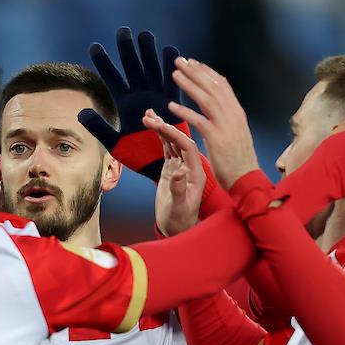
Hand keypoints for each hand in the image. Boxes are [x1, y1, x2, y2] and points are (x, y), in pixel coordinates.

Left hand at [78, 27, 184, 178]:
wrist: (159, 166)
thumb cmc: (137, 156)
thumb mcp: (114, 143)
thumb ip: (99, 127)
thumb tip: (80, 112)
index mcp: (124, 103)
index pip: (111, 78)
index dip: (104, 63)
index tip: (94, 47)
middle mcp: (140, 95)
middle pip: (133, 67)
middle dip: (128, 50)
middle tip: (122, 32)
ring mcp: (156, 96)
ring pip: (151, 69)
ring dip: (149, 53)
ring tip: (144, 35)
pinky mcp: (172, 102)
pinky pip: (172, 83)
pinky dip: (171, 68)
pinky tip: (169, 51)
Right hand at [143, 110, 206, 234]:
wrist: (177, 228)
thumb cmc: (180, 220)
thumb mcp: (180, 207)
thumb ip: (179, 190)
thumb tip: (176, 173)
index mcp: (196, 172)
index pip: (187, 147)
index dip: (175, 135)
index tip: (161, 126)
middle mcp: (190, 166)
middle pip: (179, 140)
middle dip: (165, 128)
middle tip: (149, 117)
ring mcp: (180, 166)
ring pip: (172, 142)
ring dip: (161, 129)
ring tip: (148, 116)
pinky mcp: (171, 168)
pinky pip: (166, 149)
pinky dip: (159, 137)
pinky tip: (152, 126)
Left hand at [167, 58, 259, 189]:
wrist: (246, 179)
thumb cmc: (238, 160)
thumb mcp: (234, 133)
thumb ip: (226, 119)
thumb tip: (219, 108)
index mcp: (237, 112)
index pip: (221, 85)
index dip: (206, 72)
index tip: (192, 62)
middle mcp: (233, 114)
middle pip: (213, 86)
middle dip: (195, 71)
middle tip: (179, 60)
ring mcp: (226, 126)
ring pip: (206, 99)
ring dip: (189, 84)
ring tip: (174, 74)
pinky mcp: (217, 139)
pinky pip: (199, 121)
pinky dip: (185, 111)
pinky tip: (171, 106)